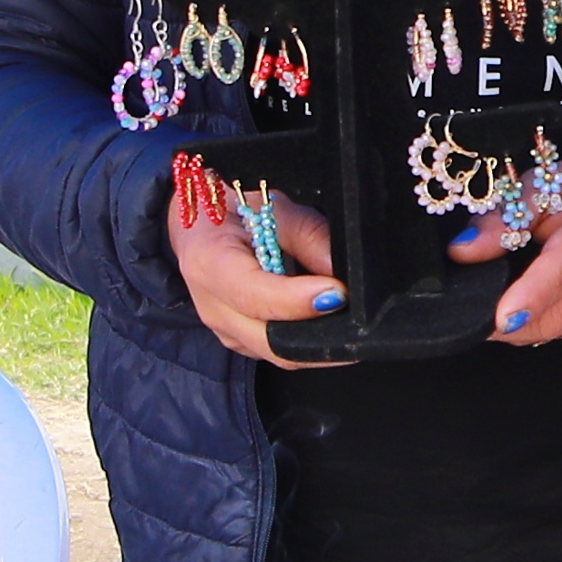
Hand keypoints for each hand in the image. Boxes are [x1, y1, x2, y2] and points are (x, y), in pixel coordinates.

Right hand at [173, 189, 344, 369]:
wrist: (201, 226)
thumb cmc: (235, 210)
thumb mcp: (273, 207)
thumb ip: (309, 236)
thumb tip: (343, 273)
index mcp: (209, 263)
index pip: (252, 294)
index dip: (295, 300)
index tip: (336, 293)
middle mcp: (212, 307)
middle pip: (268, 339)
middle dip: (318, 334)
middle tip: (359, 316)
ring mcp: (225, 331)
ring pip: (278, 354)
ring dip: (318, 343)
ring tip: (350, 319)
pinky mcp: (241, 342)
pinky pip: (278, 353)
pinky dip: (307, 343)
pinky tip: (327, 323)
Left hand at [464, 149, 561, 344]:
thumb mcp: (545, 183)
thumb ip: (503, 218)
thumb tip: (462, 251)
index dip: (533, 295)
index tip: (503, 318)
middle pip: (559, 312)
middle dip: (512, 320)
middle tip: (471, 311)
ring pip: (555, 328)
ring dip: (521, 321)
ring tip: (498, 294)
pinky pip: (561, 331)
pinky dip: (537, 320)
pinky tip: (528, 297)